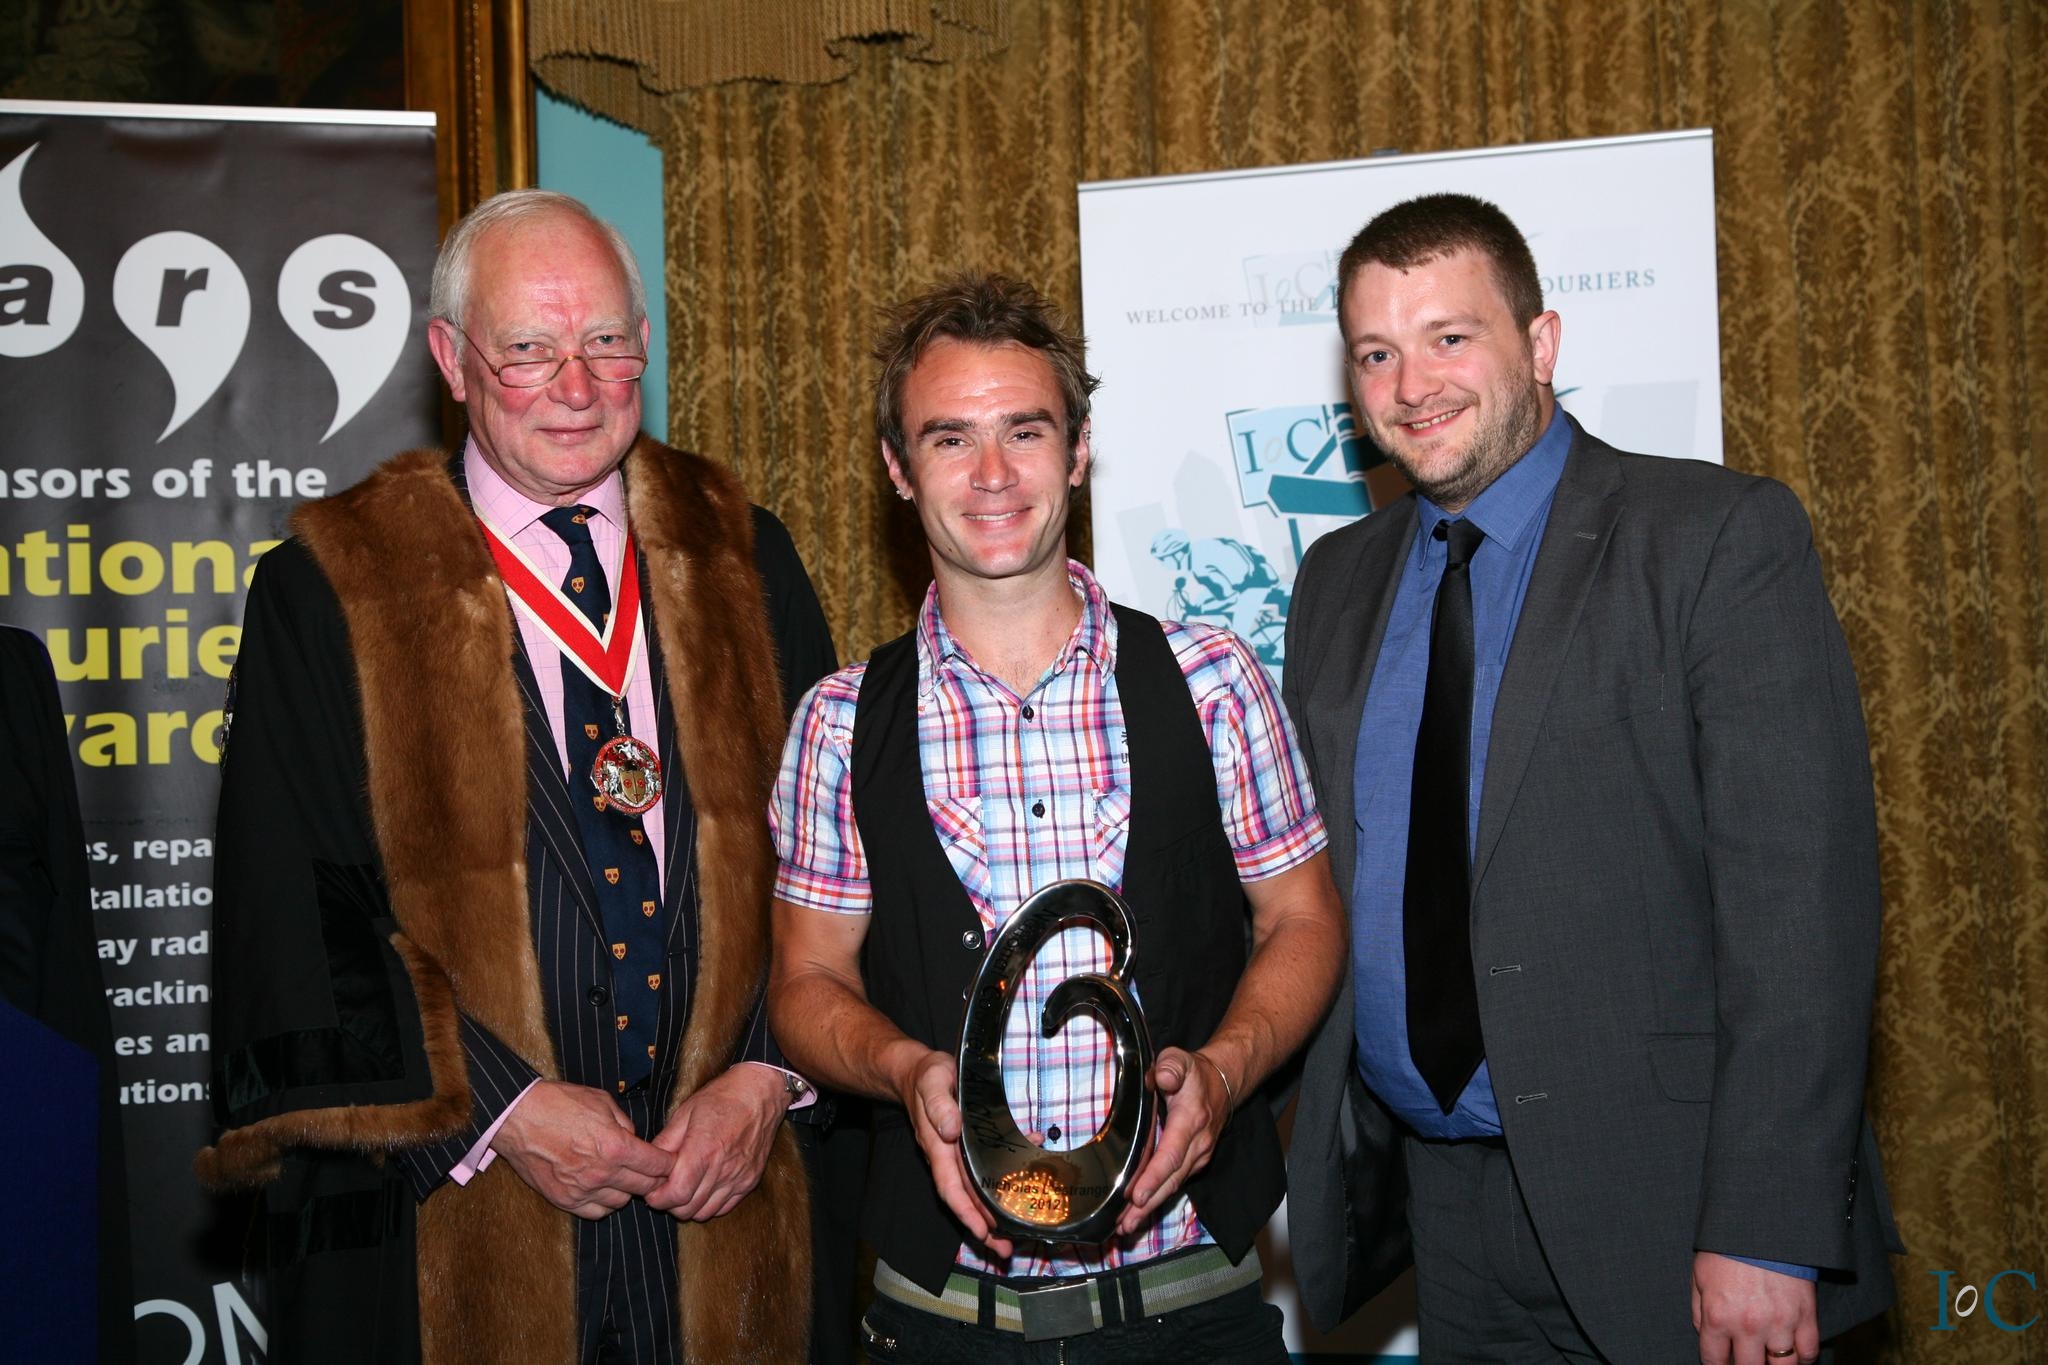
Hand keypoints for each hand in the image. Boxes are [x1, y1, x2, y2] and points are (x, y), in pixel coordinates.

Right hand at [491, 1080, 672, 1218]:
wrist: (517, 1117)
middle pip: (644, 1188)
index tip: (669, 1162)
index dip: (668, 1164)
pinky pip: (596, 1212)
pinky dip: (603, 1202)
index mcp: (615, 1146)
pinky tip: (601, 1188)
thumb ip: (625, 1124)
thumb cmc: (559, 1103)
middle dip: (652, 1179)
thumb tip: (636, 1141)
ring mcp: (582, 1190)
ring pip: (621, 1202)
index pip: (657, 1166)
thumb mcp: (602, 1102)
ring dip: (626, 1191)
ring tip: (621, 1176)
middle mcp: (602, 1173)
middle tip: (650, 1171)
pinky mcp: (564, 1200)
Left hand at [646, 1065, 787, 1220]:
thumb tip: (648, 1162)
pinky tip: (703, 1188)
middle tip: (664, 1189)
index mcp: (703, 1150)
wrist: (760, 1093)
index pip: (676, 1194)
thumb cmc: (722, 1098)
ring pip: (705, 1213)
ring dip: (689, 1206)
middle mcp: (723, 1169)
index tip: (652, 1190)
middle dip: (669, 1204)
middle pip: (688, 1208)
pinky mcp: (750, 1181)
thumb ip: (666, 1142)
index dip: (658, 1198)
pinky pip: (725, 1208)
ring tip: (683, 1189)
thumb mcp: (686, 1112)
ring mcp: (739, 1178)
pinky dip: (709, 1205)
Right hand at [897, 1048, 1012, 1258]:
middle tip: (1006, 1251)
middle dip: (985, 1227)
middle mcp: (948, 1157)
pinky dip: (1002, 1181)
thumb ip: (940, 1105)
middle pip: (967, 1199)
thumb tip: (951, 1129)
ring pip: (977, 1191)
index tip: (982, 1232)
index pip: (951, 1187)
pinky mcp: (968, 1147)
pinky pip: (985, 1170)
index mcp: (938, 1147)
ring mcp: (957, 1155)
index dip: (966, 1212)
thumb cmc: (926, 1076)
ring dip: (994, 1214)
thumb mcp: (933, 1082)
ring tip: (1015, 1236)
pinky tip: (1026, 1180)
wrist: (918, 1071)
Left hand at [1114, 1046, 1228, 1237]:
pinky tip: (1139, 1212)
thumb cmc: (1195, 1074)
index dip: (1153, 1178)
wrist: (1223, 1083)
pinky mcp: (1194, 1162)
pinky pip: (1175, 1183)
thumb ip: (1171, 1066)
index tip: (1137, 1196)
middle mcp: (1197, 1144)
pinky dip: (1157, 1199)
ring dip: (1150, 1208)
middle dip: (1148, 1204)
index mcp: (1190, 1121)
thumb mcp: (1180, 1059)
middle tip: (1125, 1224)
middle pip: (1171, 1180)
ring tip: (1126, 1226)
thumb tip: (1162, 1077)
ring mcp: (1198, 1156)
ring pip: (1173, 1186)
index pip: (1171, 1155)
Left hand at [1692, 1251, 1819, 1364]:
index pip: (1714, 1361)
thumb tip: (1707, 1337)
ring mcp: (1780, 1323)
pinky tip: (1792, 1352)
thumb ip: (1700, 1312)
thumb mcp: (1700, 1278)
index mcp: (1718, 1316)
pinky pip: (1809, 1352)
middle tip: (1745, 1358)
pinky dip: (1802, 1358)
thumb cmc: (1726, 1248)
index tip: (1721, 1363)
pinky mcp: (1805, 1315)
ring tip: (1768, 1358)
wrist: (1760, 1223)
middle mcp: (1748, 1326)